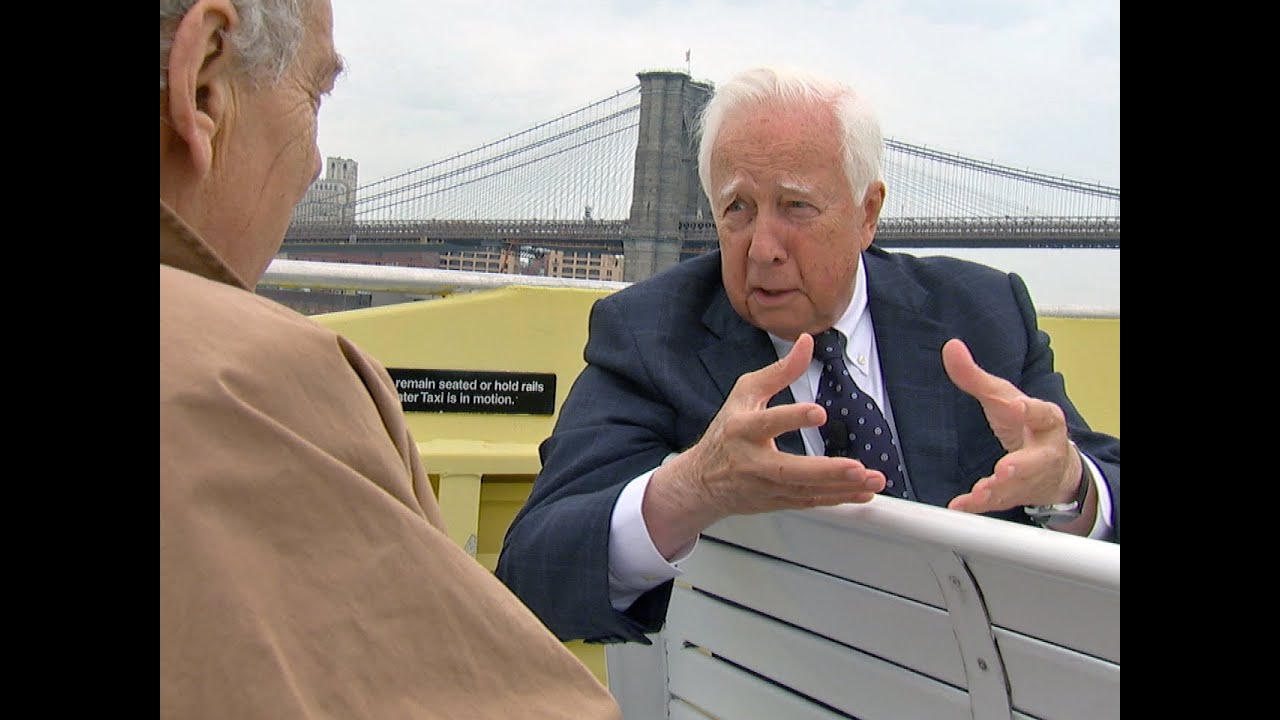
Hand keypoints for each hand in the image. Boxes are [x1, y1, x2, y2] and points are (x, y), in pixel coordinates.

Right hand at [644, 333, 885, 556]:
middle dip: (826, 470)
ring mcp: (766, 486)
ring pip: (806, 490)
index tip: (819, 412)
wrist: (703, 481)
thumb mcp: (746, 394)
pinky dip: (838, 498)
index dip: (792, 418)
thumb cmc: (727, 433)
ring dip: (842, 487)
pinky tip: (862, 492)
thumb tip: (807, 343)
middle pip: (790, 469)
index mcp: (743, 429)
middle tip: (856, 467)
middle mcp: (753, 461)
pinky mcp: (778, 501)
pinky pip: (811, 501)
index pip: (768, 422)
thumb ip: (779, 371)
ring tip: (871, 479)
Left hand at [940, 338, 1083, 514]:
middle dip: (1020, 465)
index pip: (1040, 413)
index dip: (1029, 410)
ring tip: (981, 492)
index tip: (1016, 406)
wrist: (1054, 465)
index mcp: (1045, 419)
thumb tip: (951, 347)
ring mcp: (1031, 477)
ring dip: (998, 490)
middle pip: (1037, 459)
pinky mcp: (1016, 495)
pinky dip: (979, 505)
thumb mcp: (1003, 397)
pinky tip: (961, 505)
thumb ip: (975, 377)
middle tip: (1004, 468)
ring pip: (1017, 486)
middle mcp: (1043, 451)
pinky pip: (998, 502)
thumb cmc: (1025, 424)